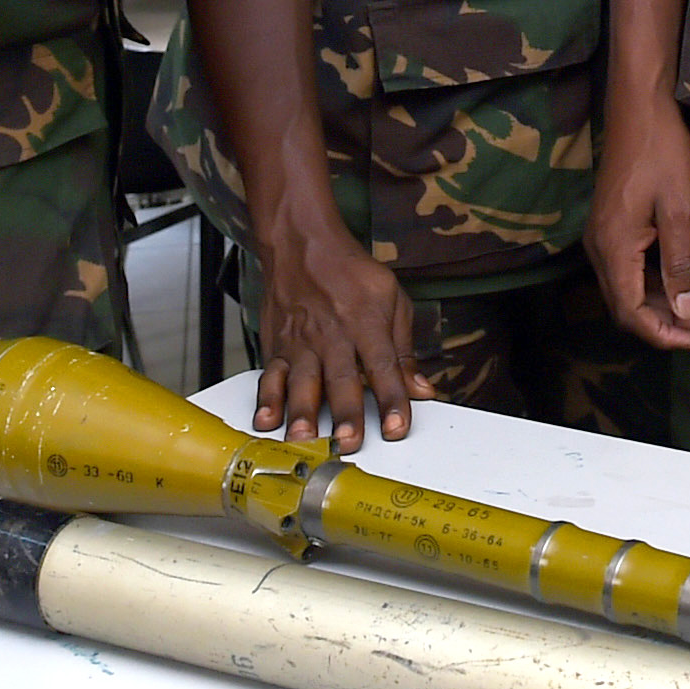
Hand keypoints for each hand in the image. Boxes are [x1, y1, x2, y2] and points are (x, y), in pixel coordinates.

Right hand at [253, 209, 430, 451]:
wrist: (302, 244)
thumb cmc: (351, 273)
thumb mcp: (392, 300)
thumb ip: (405, 350)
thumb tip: (422, 391)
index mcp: (367, 322)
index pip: (384, 366)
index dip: (392, 399)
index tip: (398, 428)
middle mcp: (333, 334)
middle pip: (341, 379)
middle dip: (346, 414)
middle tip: (349, 444)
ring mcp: (301, 342)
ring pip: (302, 382)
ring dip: (303, 413)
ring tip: (306, 441)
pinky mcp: (277, 346)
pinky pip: (271, 376)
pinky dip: (267, 400)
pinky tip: (266, 421)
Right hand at [588, 84, 689, 349]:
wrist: (640, 108)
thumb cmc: (664, 153)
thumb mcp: (682, 209)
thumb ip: (681, 264)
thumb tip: (686, 312)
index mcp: (613, 247)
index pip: (630, 312)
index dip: (662, 333)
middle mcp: (598, 247)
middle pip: (624, 305)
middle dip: (664, 322)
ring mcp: (600, 235)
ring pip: (625, 289)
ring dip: (660, 304)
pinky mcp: (609, 225)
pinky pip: (625, 270)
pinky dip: (651, 284)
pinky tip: (680, 281)